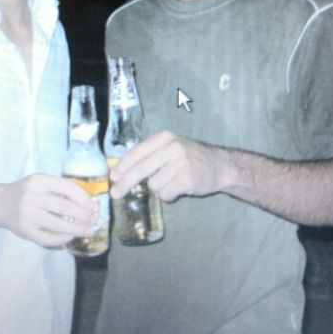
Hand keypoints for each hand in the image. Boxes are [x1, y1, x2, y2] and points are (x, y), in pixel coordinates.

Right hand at [0, 173, 97, 247]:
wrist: (0, 203)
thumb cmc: (27, 191)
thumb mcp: (41, 182)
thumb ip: (60, 188)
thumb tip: (87, 200)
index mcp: (39, 181)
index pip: (67, 187)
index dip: (83, 197)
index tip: (93, 205)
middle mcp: (32, 197)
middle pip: (64, 207)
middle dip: (83, 215)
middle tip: (94, 219)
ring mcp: (28, 215)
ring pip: (58, 224)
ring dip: (77, 229)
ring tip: (89, 230)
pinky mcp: (25, 231)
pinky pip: (48, 238)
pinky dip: (62, 239)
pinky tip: (71, 237)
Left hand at [109, 131, 226, 202]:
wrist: (219, 165)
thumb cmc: (189, 158)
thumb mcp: (170, 148)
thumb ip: (149, 155)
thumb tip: (122, 171)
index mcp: (164, 137)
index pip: (137, 152)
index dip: (123, 166)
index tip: (113, 177)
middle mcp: (171, 147)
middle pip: (141, 169)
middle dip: (126, 183)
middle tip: (115, 193)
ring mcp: (180, 163)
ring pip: (153, 185)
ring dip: (158, 188)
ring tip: (171, 182)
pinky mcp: (187, 179)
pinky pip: (166, 194)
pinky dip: (169, 196)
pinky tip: (178, 188)